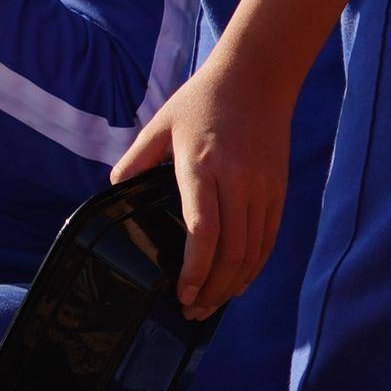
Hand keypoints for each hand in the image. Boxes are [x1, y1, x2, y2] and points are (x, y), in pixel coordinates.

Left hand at [111, 47, 297, 317]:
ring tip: (211, 306)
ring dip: (233, 284)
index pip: (203, 231)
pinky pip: (269, 237)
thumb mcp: (159, 125)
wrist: (257, 77)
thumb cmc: (201, 101)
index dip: (195, 269)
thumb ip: (135, 160)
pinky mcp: (278, 189)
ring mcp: (262, 188)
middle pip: (231, 251)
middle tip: (191, 312)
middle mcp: (237, 183)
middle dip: (212, 289)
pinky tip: (239, 282)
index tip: (181, 293)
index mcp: (201, 168)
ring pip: (253, 250)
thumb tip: (112, 189)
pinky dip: (255, 265)